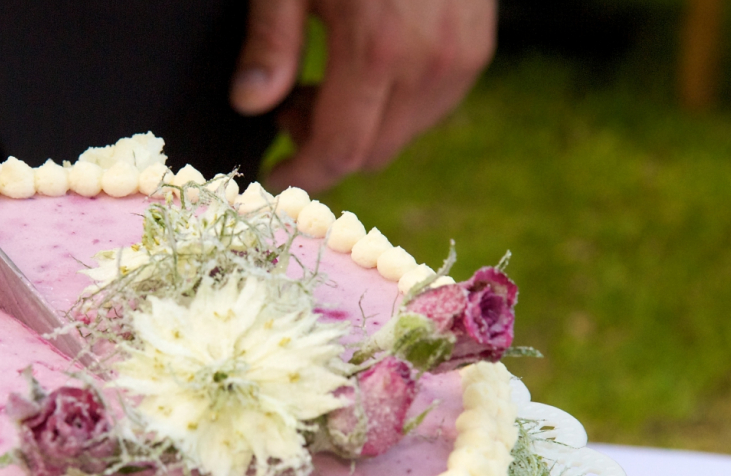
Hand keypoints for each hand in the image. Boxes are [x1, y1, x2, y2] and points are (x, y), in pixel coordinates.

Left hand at [232, 0, 495, 192]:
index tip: (271, 177)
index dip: (301, 175)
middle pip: (373, 154)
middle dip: (324, 145)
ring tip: (325, 78)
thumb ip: (272, 42)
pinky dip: (393, 103)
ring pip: (404, 134)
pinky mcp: (478, 47)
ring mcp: (462, 58)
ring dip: (360, 126)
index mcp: (378, 50)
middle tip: (289, 105)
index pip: (340, 151)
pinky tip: (367, 65)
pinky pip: (431, 105)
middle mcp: (430, 63)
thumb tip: (251, 103)